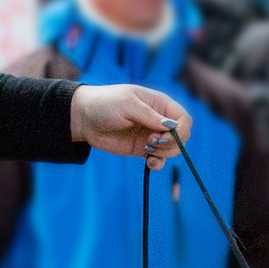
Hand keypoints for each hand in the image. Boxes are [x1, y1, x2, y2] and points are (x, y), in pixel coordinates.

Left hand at [71, 84, 191, 169]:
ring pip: (173, 149)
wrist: (84, 118)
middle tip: (152, 143)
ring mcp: (152, 135)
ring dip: (164, 154)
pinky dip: (157, 163)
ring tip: (147, 149)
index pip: (184, 118)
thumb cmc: (105, 103)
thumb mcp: (127, 104)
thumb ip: (149, 115)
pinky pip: (158, 159)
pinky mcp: (142, 149)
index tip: (165, 136)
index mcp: (160, 104)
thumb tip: (172, 126)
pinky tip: (148, 162)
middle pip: (182, 136)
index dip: (180, 130)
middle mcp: (159, 119)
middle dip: (172, 143)